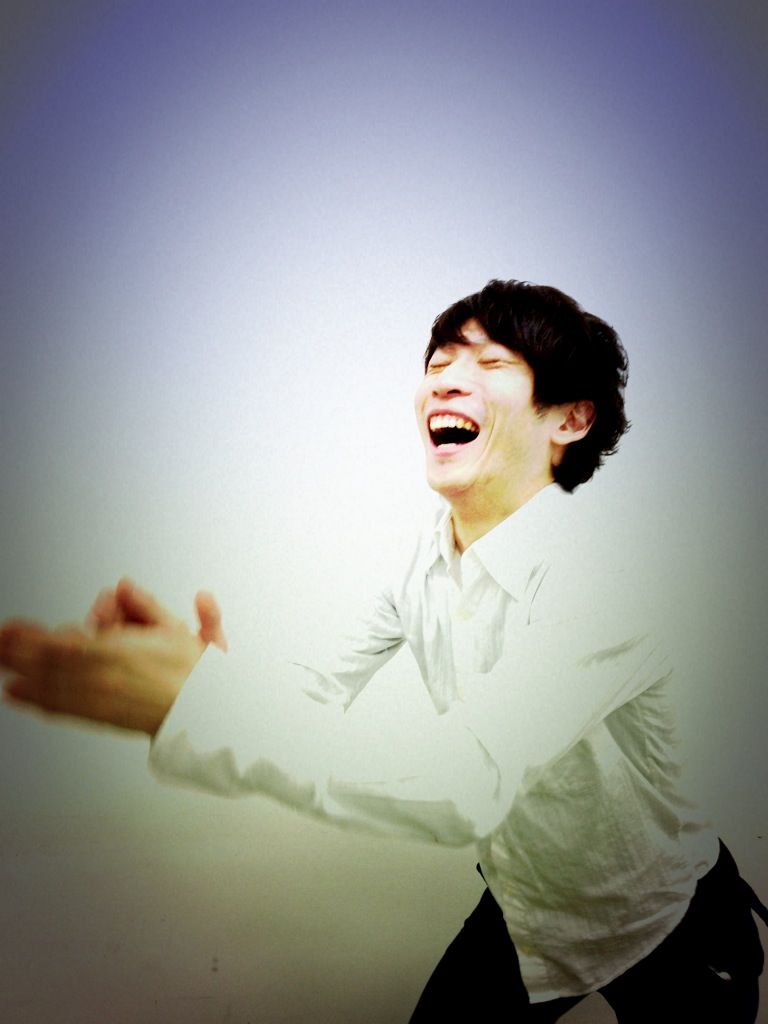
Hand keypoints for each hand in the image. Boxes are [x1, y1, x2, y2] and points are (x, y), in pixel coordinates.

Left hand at [1, 584, 224, 735]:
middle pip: (49, 662)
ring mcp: (100, 699)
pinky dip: (36, 700)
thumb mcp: (176, 629)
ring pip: (50, 685)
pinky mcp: (102, 717)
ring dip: (21, 672)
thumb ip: (146, 606)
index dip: (32, 637)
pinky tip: (18, 694)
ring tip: (2, 666)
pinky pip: (62, 708)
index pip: (62, 644)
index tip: (10, 629)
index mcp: (118, 652)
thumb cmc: (196, 674)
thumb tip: (124, 587)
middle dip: (18, 651)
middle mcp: (103, 677)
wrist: (208, 712)